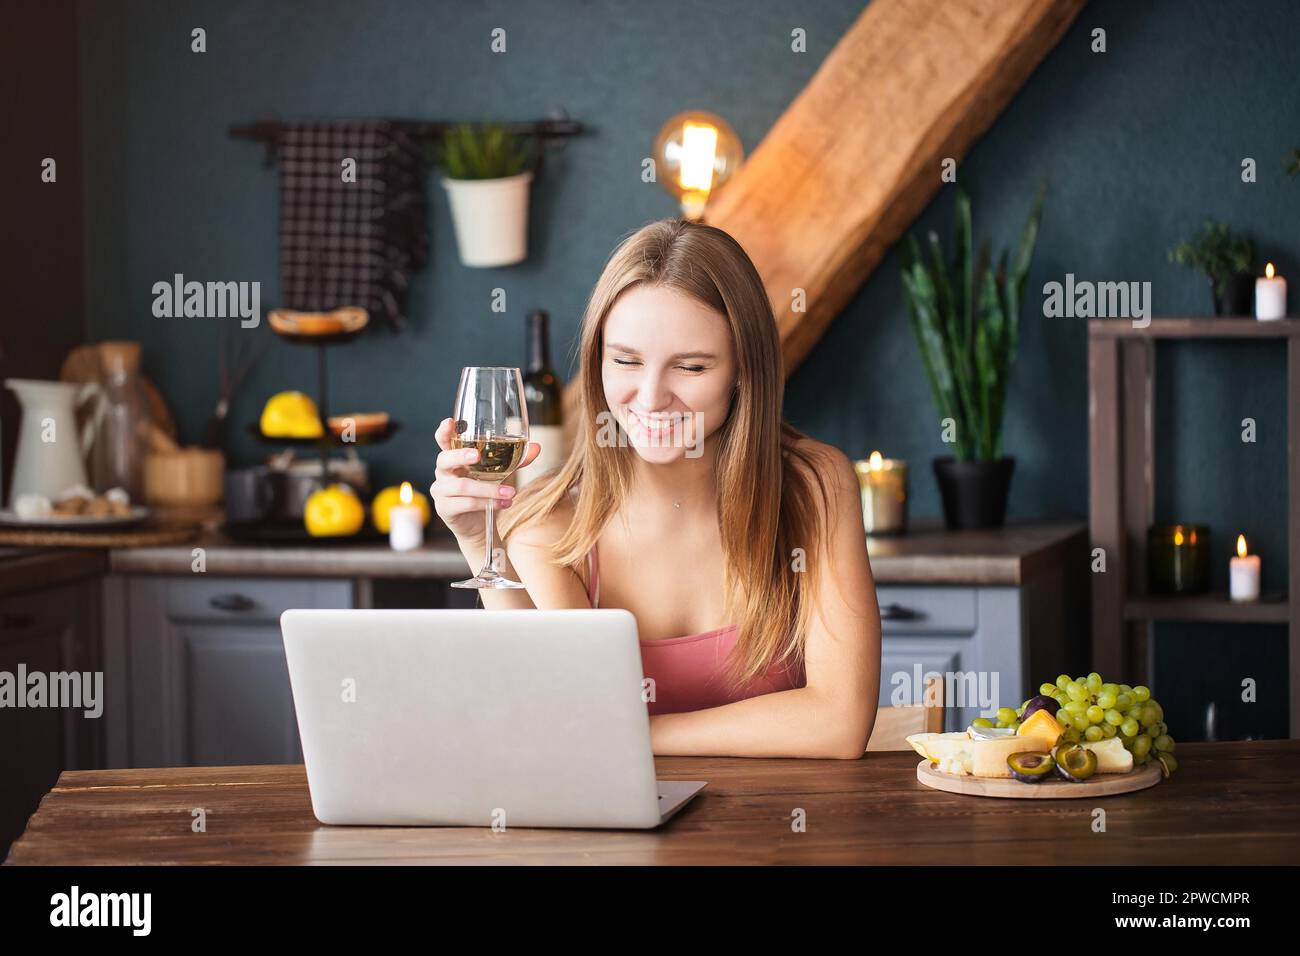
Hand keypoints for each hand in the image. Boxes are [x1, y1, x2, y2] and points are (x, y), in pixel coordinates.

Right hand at [430, 417, 539, 544]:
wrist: (480, 526)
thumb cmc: (486, 492)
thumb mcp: (501, 473)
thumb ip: (516, 460)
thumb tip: (537, 448)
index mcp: (454, 458)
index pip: (444, 441)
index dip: (444, 431)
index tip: (449, 421)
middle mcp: (444, 472)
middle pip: (444, 459)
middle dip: (460, 456)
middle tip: (476, 456)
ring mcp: (441, 491)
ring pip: (462, 486)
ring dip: (488, 489)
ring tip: (510, 493)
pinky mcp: (445, 509)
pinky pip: (466, 503)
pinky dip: (487, 503)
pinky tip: (504, 504)